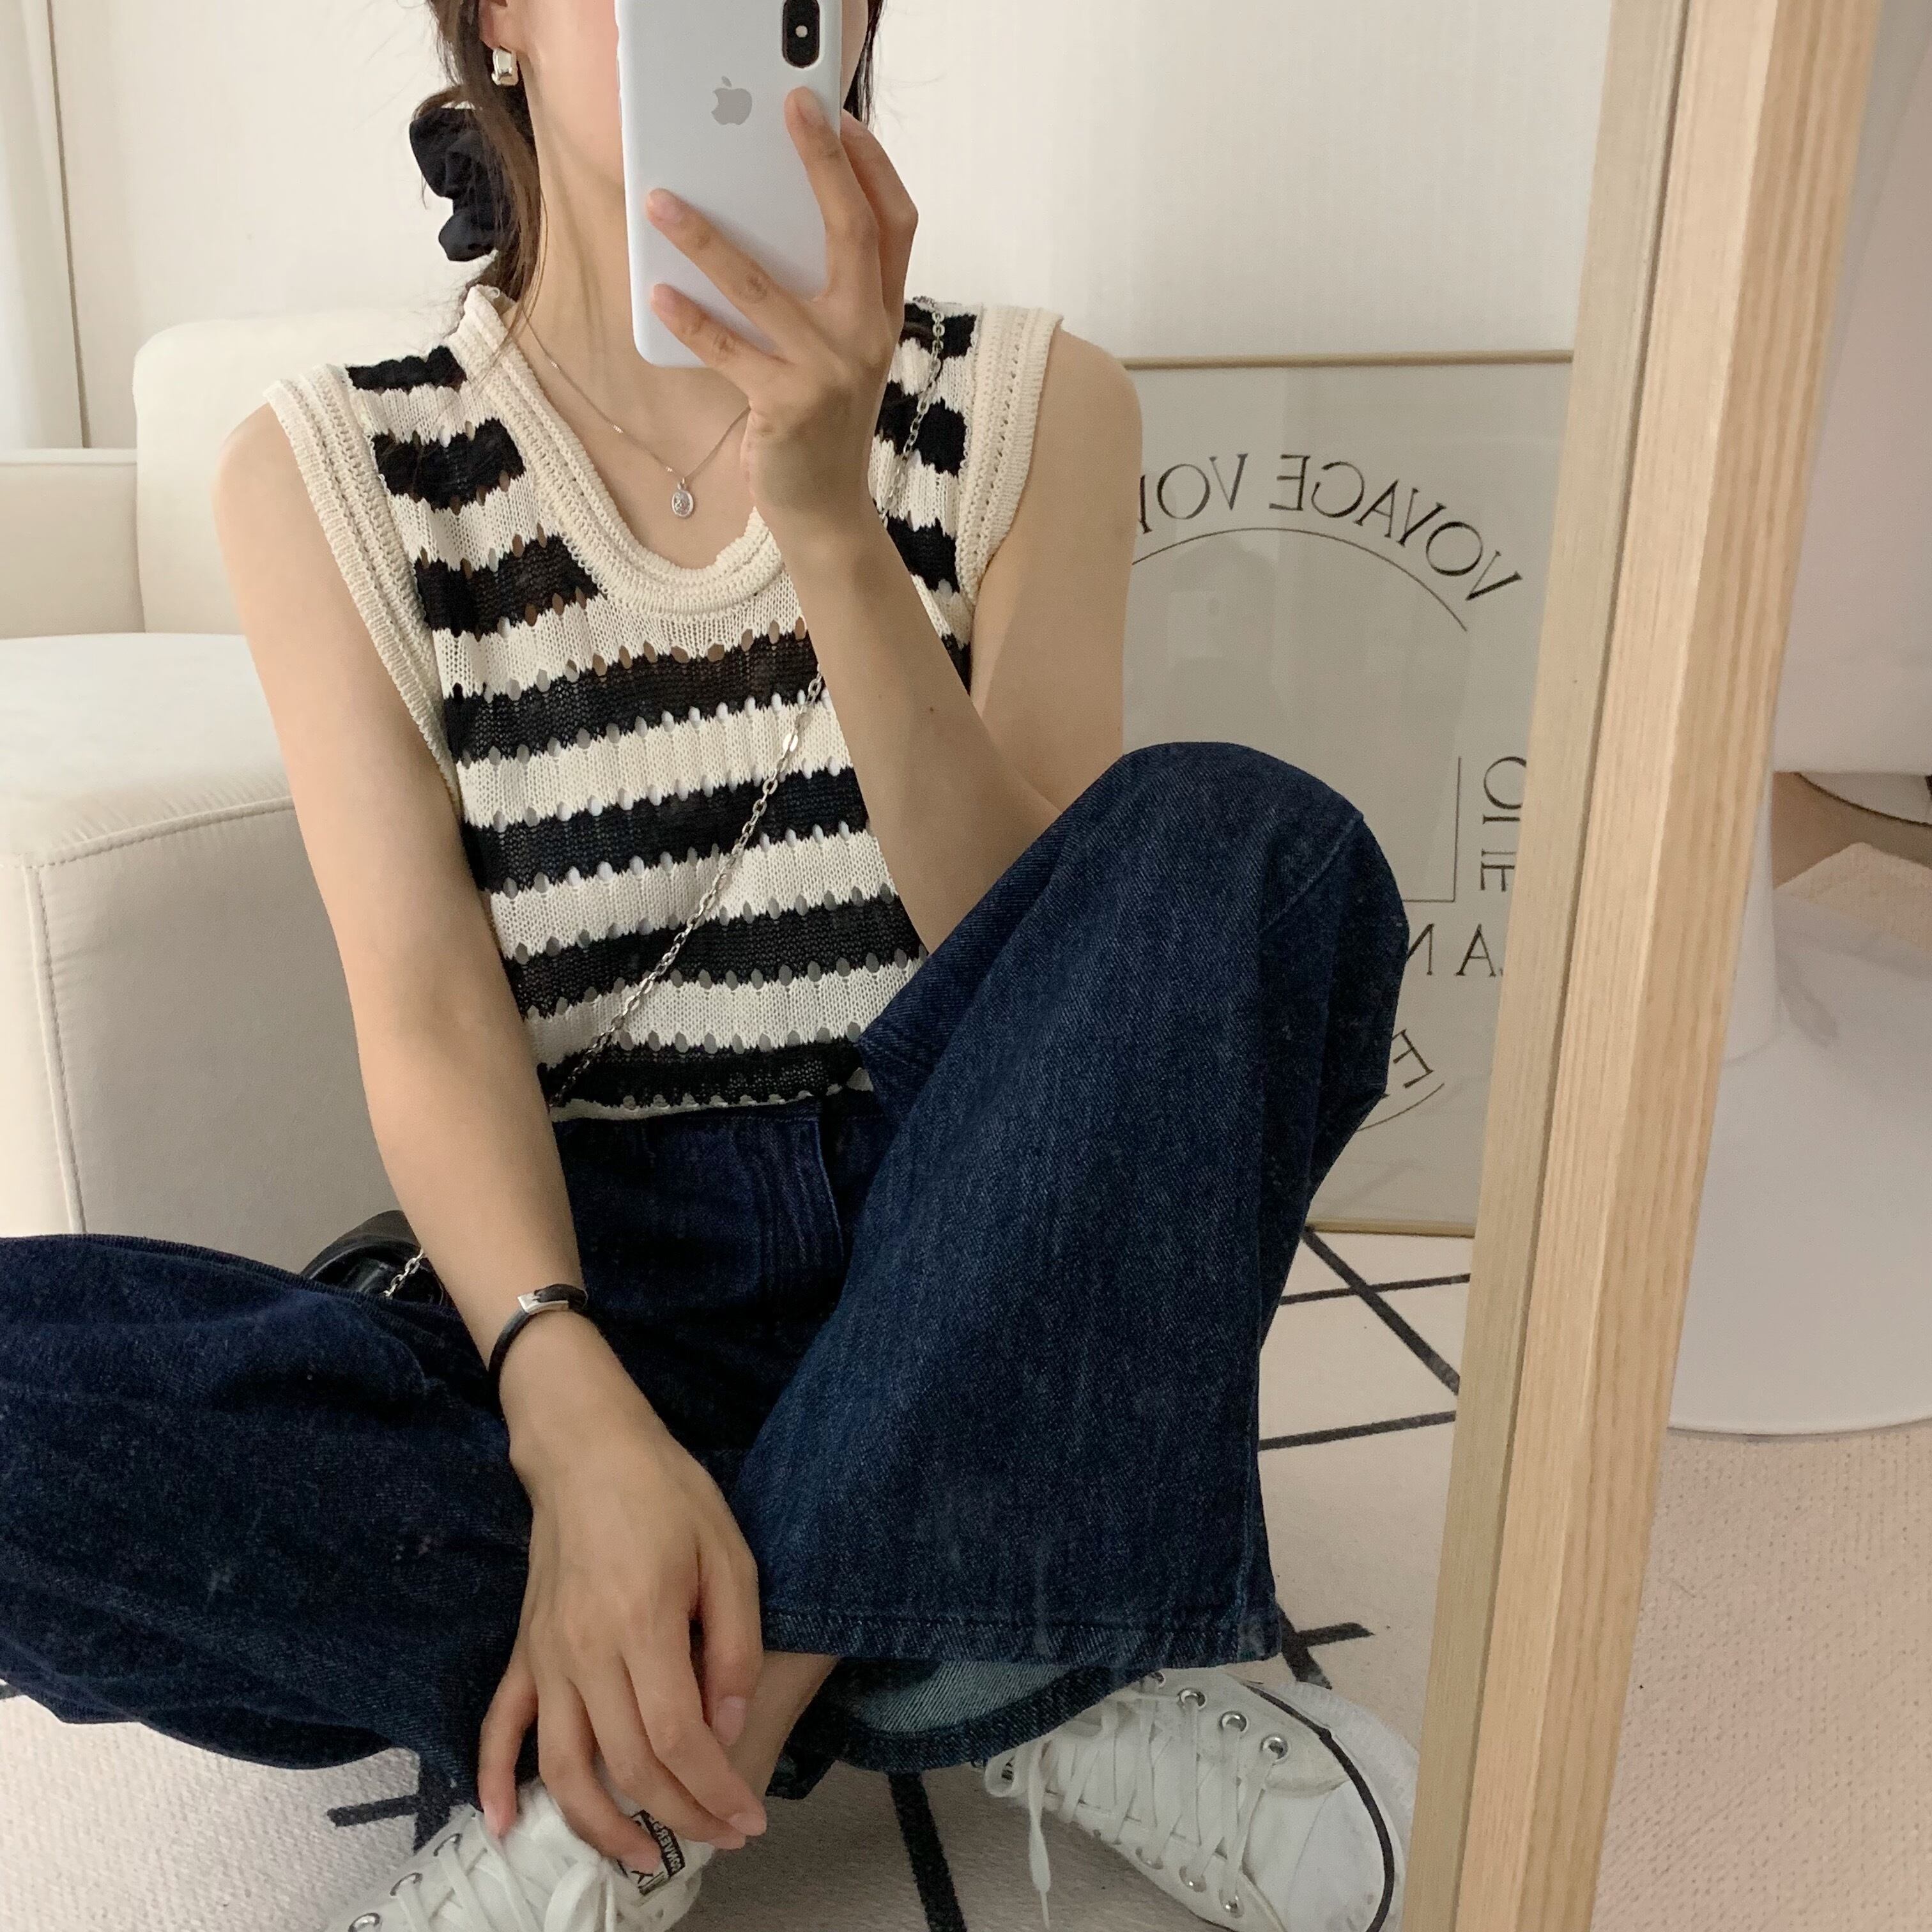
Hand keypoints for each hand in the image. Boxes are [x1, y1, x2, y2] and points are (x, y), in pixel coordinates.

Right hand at [475, 1337, 767, 1869]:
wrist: (588, 1449)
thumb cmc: (668, 1494)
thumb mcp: (729, 1556)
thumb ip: (733, 1646)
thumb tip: (730, 1728)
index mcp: (644, 1624)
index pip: (679, 1739)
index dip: (715, 1791)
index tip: (749, 1820)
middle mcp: (587, 1652)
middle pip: (628, 1766)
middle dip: (680, 1817)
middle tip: (721, 1836)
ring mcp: (547, 1655)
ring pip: (563, 1768)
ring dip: (599, 1827)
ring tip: (642, 1858)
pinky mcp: (524, 1650)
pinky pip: (500, 1726)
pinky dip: (494, 1783)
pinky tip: (505, 1827)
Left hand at [643, 91, 917, 550]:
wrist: (825, 513)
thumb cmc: (819, 425)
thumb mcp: (833, 354)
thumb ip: (816, 297)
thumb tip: (754, 224)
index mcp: (882, 315)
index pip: (894, 224)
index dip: (871, 166)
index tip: (838, 115)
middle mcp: (867, 335)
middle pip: (852, 229)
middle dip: (822, 162)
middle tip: (791, 109)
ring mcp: (831, 371)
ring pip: (762, 285)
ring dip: (706, 238)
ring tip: (662, 203)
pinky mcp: (789, 405)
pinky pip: (727, 349)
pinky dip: (689, 319)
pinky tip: (658, 291)